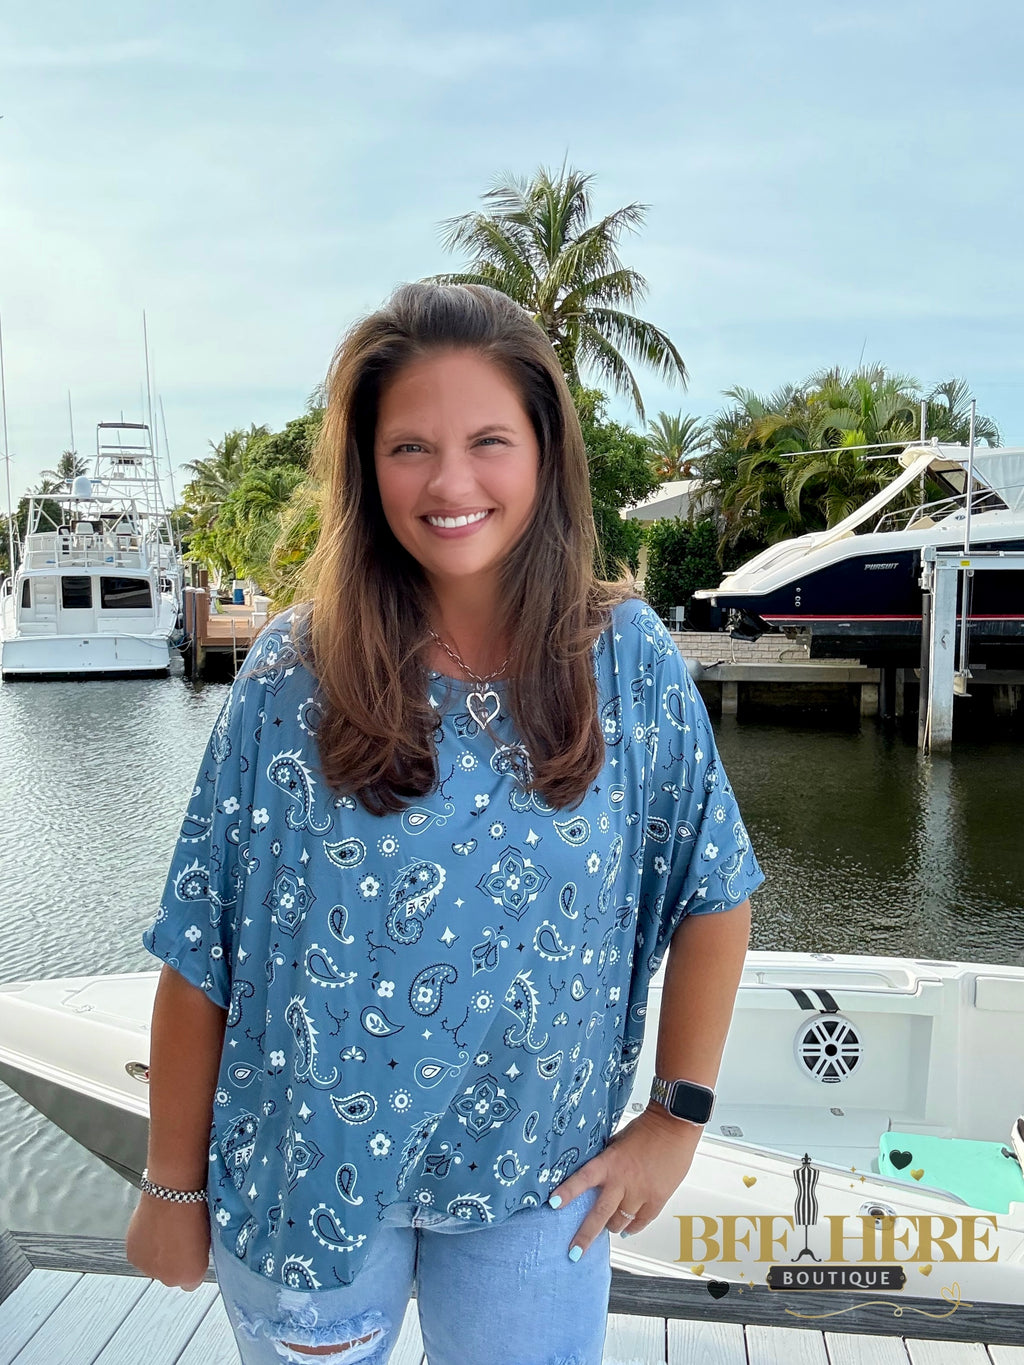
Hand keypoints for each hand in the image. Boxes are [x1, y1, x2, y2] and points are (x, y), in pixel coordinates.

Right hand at [125, 1193, 211, 1290]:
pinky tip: (152, 1228)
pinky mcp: (133, 1258)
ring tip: (163, 1230)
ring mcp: (150, 1270)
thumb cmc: (195, 1210)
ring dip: (156, 1255)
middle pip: (170, 1276)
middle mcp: (170, 1280)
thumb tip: (193, 1253)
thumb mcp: (206, 1236)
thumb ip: (198, 1255)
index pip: (192, 1283)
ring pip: (153, 1266)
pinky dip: (144, 1245)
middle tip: (177, 1239)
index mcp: (193, 1275)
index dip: (190, 1266)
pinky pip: (141, 1256)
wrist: (173, 1194)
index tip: (191, 1253)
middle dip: (173, 1262)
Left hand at [549, 1105, 701, 1259]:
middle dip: (585, 1236)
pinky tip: (628, 1229)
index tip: (553, 1204)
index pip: (583, 1179)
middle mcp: (622, 1181)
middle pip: (600, 1214)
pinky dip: (633, 1227)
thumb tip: (597, 1174)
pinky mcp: (657, 1199)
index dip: (567, 1192)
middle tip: (574, 1252)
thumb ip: (607, 1161)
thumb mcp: (617, 1142)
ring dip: (612, 1226)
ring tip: (608, 1227)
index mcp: (609, 1163)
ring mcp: (640, 1193)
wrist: (674, 1128)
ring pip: (620, 1222)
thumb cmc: (647, 1130)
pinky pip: (641, 1222)